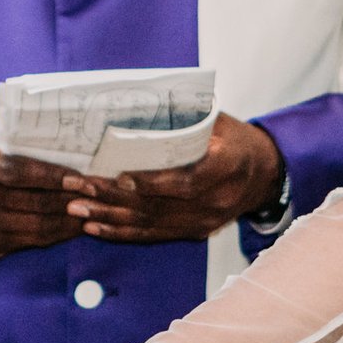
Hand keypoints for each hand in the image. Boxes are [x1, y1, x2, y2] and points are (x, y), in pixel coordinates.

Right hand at [0, 128, 83, 255]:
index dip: (54, 177)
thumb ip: (6, 136)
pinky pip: (28, 242)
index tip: (83, 179)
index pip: (21, 172)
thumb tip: (47, 128)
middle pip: (35, 201)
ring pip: (36, 226)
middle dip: (71, 201)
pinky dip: (54, 236)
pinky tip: (70, 229)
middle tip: (99, 197)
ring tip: (93, 213)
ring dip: (68, 222)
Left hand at [62, 114, 283, 242]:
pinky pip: (154, 235)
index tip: (120, 176)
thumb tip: (136, 107)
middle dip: (113, 198)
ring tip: (77, 209)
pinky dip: (122, 232)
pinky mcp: (194, 232)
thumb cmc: (235, 140)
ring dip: (110, 218)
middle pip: (159, 206)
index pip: (187, 182)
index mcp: (227, 166)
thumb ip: (184, 121)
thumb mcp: (217, 122)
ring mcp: (205, 221)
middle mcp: (217, 200)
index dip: (153, 183)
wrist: (265, 173)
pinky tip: (95, 228)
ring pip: (151, 224)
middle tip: (79, 188)